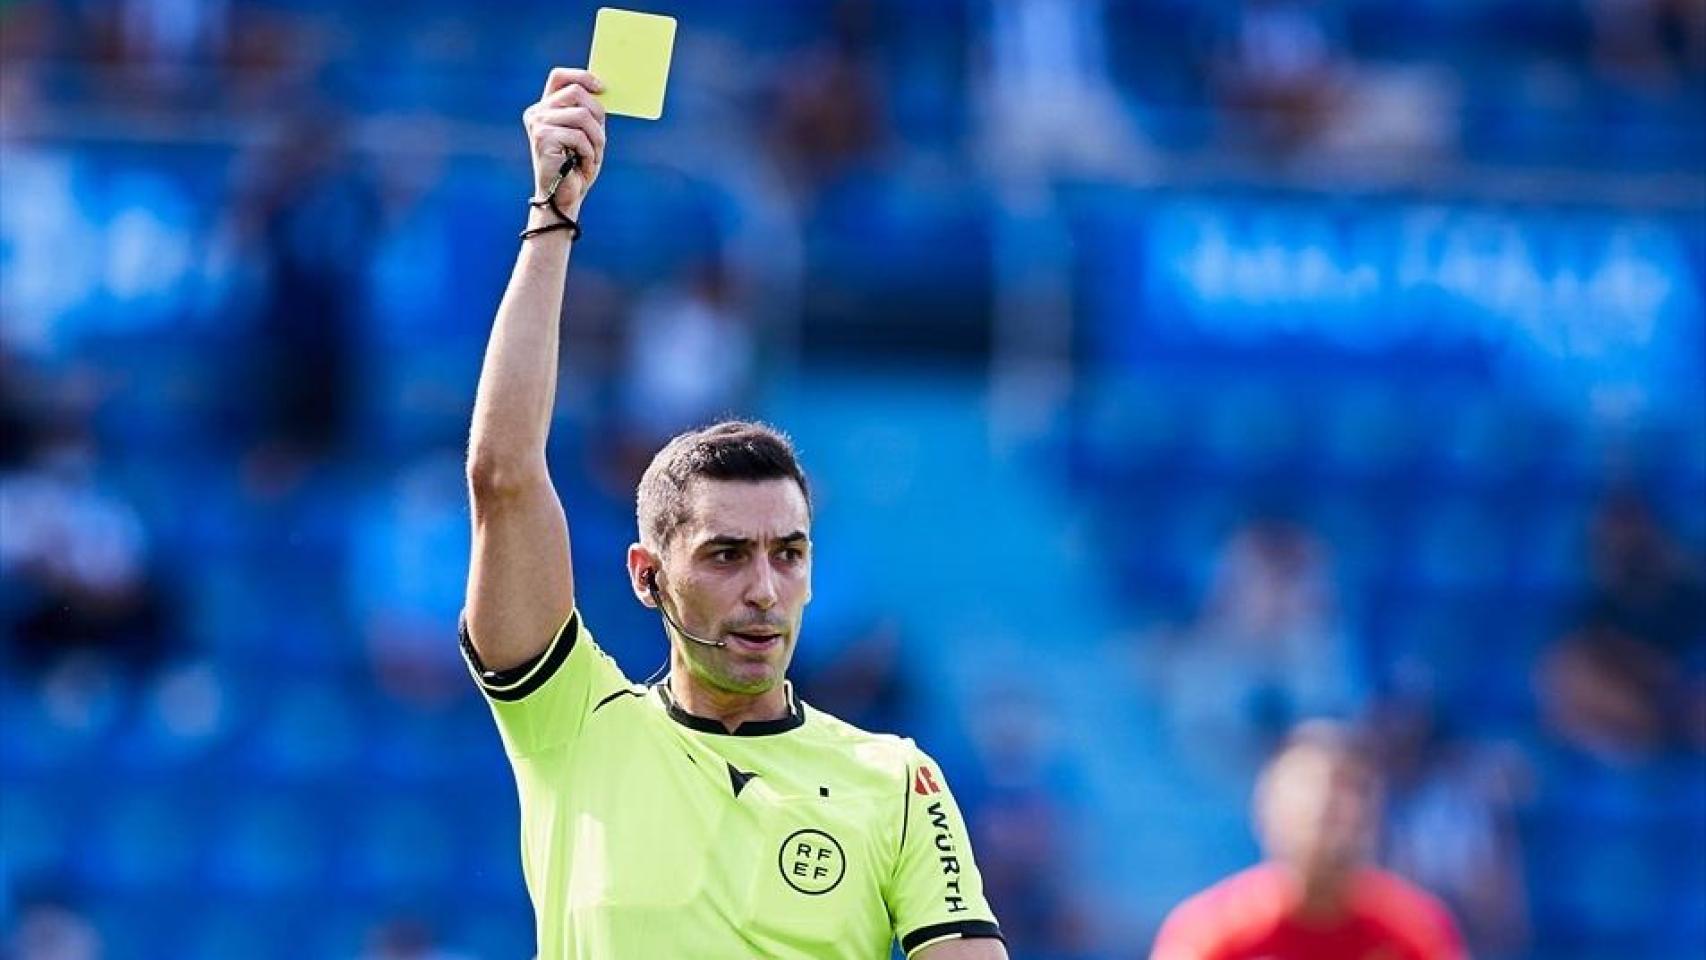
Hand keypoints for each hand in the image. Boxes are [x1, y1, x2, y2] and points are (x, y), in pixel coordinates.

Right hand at [523, 68, 606, 215]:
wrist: (564, 198)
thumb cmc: (577, 166)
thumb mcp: (587, 134)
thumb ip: (589, 112)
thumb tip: (604, 90)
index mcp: (545, 108)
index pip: (560, 77)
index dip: (582, 76)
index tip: (602, 88)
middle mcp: (537, 112)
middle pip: (576, 92)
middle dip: (597, 114)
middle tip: (600, 139)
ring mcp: (538, 124)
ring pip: (582, 115)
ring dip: (596, 139)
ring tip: (592, 156)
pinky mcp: (543, 138)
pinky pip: (579, 136)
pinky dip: (589, 153)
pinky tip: (582, 165)